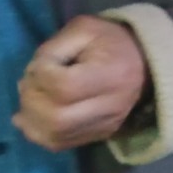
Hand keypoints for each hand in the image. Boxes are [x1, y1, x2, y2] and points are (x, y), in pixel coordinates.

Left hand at [14, 16, 147, 151]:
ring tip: (30, 97)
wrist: (143, 63)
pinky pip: (59, 143)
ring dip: (30, 118)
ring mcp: (104, 126)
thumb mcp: (83, 29)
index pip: (65, 87)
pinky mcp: (98, 135)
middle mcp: (110, 107)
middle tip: (29, 82)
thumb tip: (32, 75)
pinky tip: (31, 116)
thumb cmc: (111, 41)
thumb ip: (53, 49)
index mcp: (110, 74)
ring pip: (55, 135)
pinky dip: (37, 132)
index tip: (41, 63)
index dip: (41, 75)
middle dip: (31, 99)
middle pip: (58, 118)